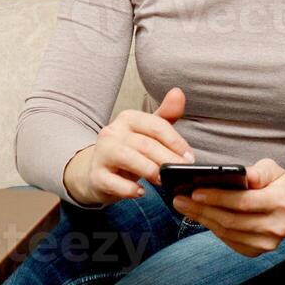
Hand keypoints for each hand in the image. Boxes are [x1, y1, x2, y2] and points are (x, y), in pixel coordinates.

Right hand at [71, 87, 191, 205]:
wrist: (99, 171)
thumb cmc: (130, 150)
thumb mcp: (148, 132)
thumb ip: (166, 116)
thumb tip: (178, 93)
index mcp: (128, 118)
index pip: (157, 126)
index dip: (176, 142)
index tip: (189, 157)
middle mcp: (113, 132)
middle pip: (146, 144)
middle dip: (168, 159)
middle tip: (181, 171)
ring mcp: (102, 154)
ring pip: (129, 159)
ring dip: (150, 171)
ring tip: (163, 180)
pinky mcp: (96, 175)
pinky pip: (113, 182)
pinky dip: (129, 188)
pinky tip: (140, 192)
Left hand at [173, 158, 284, 257]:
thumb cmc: (277, 186)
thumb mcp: (274, 171)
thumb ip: (258, 171)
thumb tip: (240, 173)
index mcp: (281, 203)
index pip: (244, 202)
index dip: (218, 198)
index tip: (195, 191)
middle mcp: (276, 227)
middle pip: (231, 220)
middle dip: (202, 209)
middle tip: (180, 199)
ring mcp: (266, 243)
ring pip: (227, 232)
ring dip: (202, 219)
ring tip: (184, 206)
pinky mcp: (256, 251)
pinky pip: (228, 240)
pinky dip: (212, 228)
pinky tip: (199, 216)